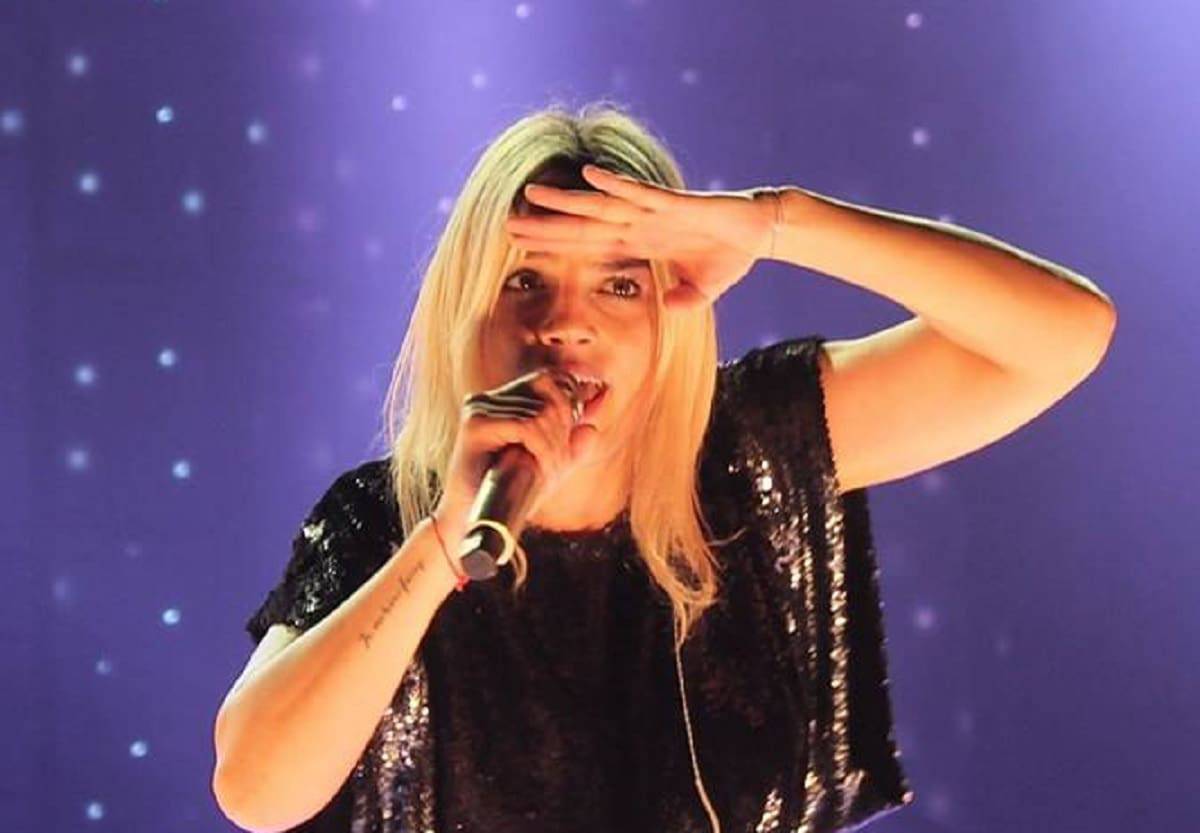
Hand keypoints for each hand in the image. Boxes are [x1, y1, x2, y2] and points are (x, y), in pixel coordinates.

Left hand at [504, 164, 781, 311]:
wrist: (762, 231)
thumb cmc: (730, 255)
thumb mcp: (701, 290)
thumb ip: (682, 301)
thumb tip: (669, 310)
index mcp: (639, 241)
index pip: (588, 243)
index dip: (555, 243)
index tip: (522, 244)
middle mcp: (638, 223)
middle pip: (583, 225)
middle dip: (547, 225)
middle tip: (507, 223)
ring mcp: (654, 212)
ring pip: (602, 206)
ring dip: (568, 201)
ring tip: (533, 194)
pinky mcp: (676, 204)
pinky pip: (642, 194)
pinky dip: (618, 186)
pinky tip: (591, 176)